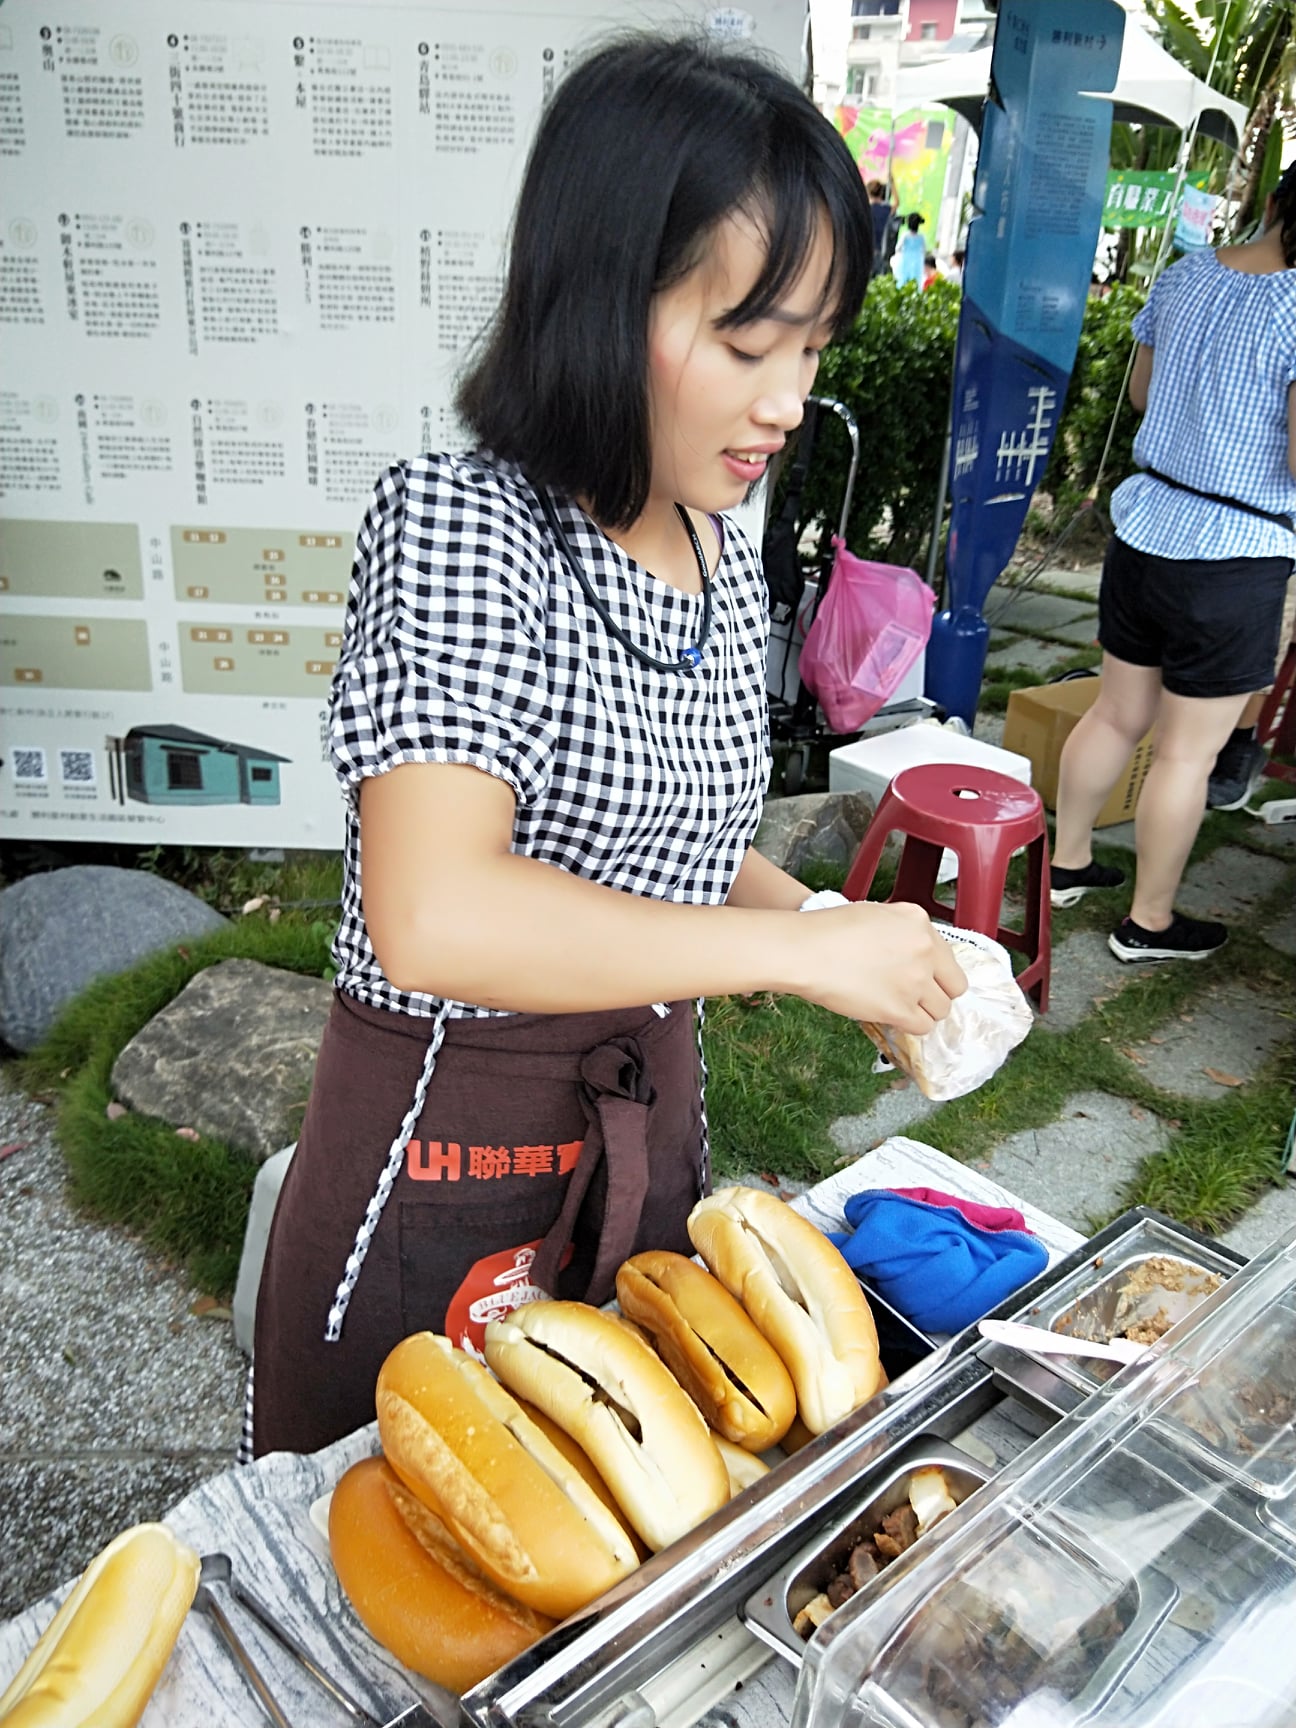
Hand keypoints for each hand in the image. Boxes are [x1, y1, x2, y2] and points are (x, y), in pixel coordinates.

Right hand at [791, 901, 967, 1031]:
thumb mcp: (877, 913)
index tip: (926, 979)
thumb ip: (904, 930)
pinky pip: (922, 1026)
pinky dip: (910, 1024)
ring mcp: (915, 980)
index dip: (937, 972)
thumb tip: (914, 953)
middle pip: (954, 987)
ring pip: (940, 1010)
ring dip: (924, 1010)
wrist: (806, 950)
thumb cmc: (829, 930)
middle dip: (938, 993)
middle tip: (917, 996)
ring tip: (901, 1006)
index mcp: (919, 922)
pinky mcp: (900, 1008)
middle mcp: (924, 950)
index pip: (949, 957)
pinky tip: (893, 1017)